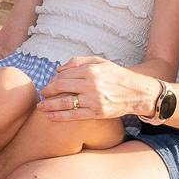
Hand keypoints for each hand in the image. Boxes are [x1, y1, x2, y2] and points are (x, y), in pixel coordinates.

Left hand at [36, 56, 154, 120]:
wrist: (137, 92)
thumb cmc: (116, 75)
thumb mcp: (100, 62)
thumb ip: (78, 62)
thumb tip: (58, 69)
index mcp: (91, 70)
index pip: (64, 74)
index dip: (53, 80)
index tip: (49, 84)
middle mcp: (91, 84)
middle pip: (61, 87)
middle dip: (48, 91)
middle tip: (43, 94)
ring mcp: (94, 100)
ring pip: (65, 103)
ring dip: (49, 105)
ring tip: (41, 107)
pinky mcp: (97, 113)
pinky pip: (74, 116)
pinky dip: (59, 116)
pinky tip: (50, 117)